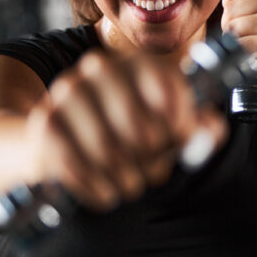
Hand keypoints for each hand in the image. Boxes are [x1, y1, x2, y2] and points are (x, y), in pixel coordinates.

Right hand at [24, 50, 226, 210]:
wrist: (63, 136)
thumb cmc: (127, 131)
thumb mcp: (166, 125)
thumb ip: (197, 127)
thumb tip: (211, 130)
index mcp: (136, 63)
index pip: (166, 83)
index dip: (179, 119)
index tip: (181, 140)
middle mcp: (100, 67)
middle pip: (136, 120)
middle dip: (150, 155)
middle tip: (155, 172)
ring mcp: (67, 91)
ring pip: (104, 145)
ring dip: (123, 175)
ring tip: (131, 185)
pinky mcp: (45, 121)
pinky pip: (72, 161)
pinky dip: (94, 185)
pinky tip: (106, 194)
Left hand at [219, 0, 256, 93]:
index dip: (233, 1)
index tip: (249, 13)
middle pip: (230, 6)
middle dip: (233, 22)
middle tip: (253, 33)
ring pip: (231, 25)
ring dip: (236, 38)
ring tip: (255, 42)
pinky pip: (237, 43)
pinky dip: (241, 52)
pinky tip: (256, 53)